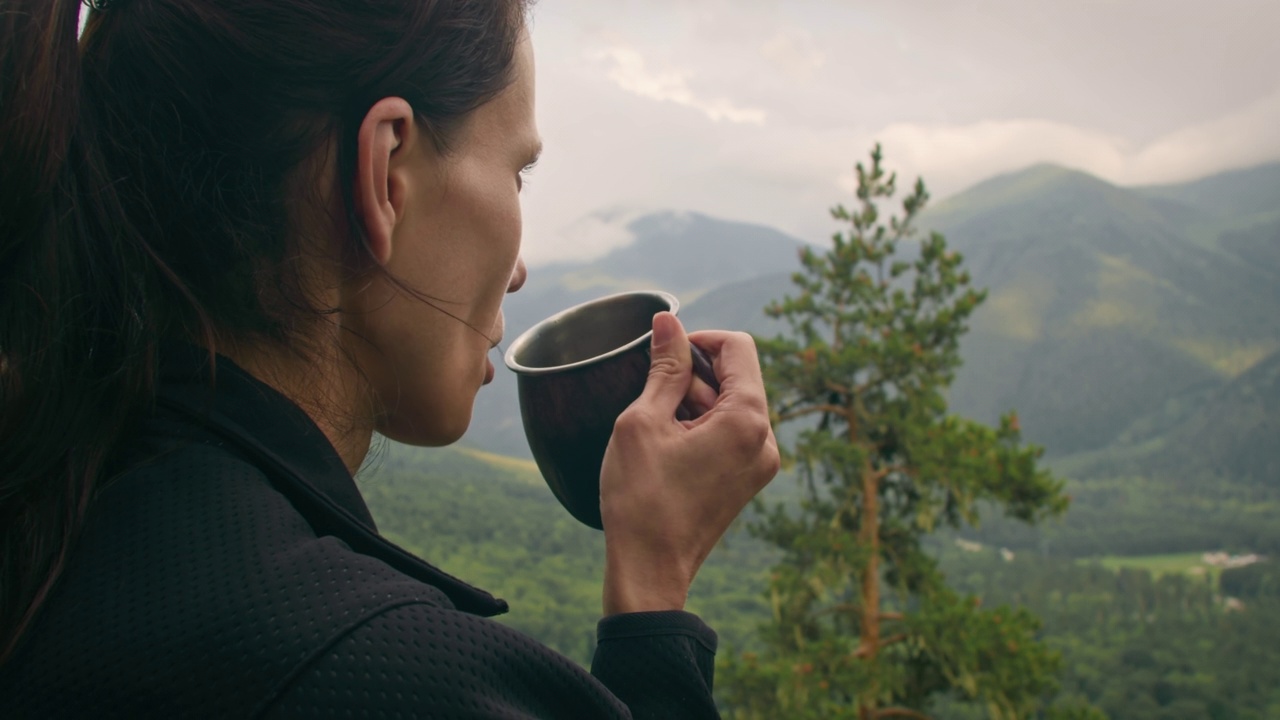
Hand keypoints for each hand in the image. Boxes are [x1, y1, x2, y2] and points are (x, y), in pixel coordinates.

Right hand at [599, 312, 779, 615]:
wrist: (649, 571)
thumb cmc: (641, 498)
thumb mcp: (643, 422)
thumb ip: (663, 368)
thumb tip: (668, 322)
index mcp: (748, 421)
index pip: (738, 347)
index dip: (699, 339)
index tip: (664, 352)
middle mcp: (766, 440)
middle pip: (738, 375)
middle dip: (694, 374)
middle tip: (652, 398)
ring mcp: (760, 463)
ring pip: (733, 404)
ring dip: (695, 401)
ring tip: (657, 428)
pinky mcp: (747, 480)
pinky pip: (731, 433)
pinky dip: (702, 425)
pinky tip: (668, 445)